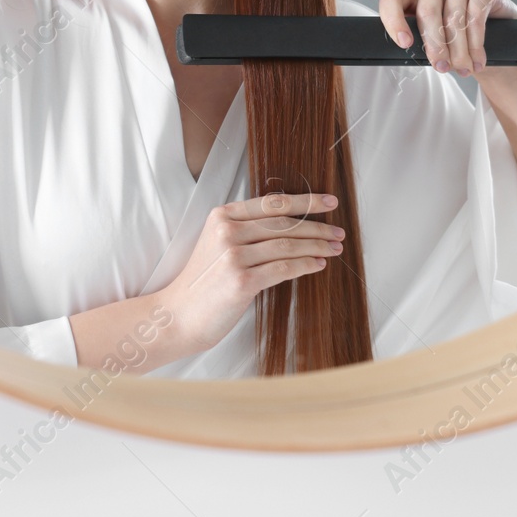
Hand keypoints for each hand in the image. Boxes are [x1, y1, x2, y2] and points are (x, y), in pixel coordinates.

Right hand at [160, 192, 344, 350]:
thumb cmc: (204, 282)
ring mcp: (233, 255)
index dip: (305, 201)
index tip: (329, 202)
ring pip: (288, 244)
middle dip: (317, 227)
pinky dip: (306, 265)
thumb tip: (293, 224)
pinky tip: (319, 265)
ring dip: (317, 246)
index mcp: (222, 216)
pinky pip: (284, 268)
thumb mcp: (218, 244)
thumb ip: (247, 229)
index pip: (272, 203)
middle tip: (338, 232)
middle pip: (284, 223)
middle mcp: (227, 231)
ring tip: (334, 249)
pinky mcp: (241, 280)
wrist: (178, 316)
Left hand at [379, 0, 516, 76]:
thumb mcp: (432, 39)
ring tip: (464, 68)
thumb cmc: (454, 36)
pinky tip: (478, 59)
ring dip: (460, 50)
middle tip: (442, 67)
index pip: (392, 1)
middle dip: (436, 45)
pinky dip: (476, 43)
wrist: (493, 31)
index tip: (405, 44)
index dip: (394, 21)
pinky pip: (476, 15)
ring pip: (454, 17)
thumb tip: (416, 57)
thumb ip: (420, 42)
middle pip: (428, 12)